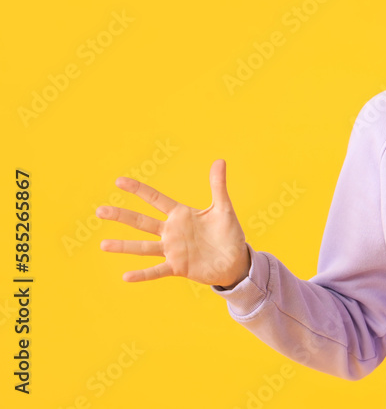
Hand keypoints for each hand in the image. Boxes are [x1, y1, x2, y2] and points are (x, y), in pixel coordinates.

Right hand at [97, 159, 250, 287]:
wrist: (235, 259)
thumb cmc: (228, 233)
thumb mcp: (223, 208)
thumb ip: (218, 185)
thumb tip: (220, 160)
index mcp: (181, 215)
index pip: (156, 199)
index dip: (138, 190)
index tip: (119, 181)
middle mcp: (172, 232)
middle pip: (142, 222)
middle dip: (122, 216)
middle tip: (100, 211)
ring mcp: (173, 250)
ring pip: (144, 247)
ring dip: (124, 246)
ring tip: (103, 244)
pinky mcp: (178, 267)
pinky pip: (157, 271)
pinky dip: (142, 274)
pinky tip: (126, 276)